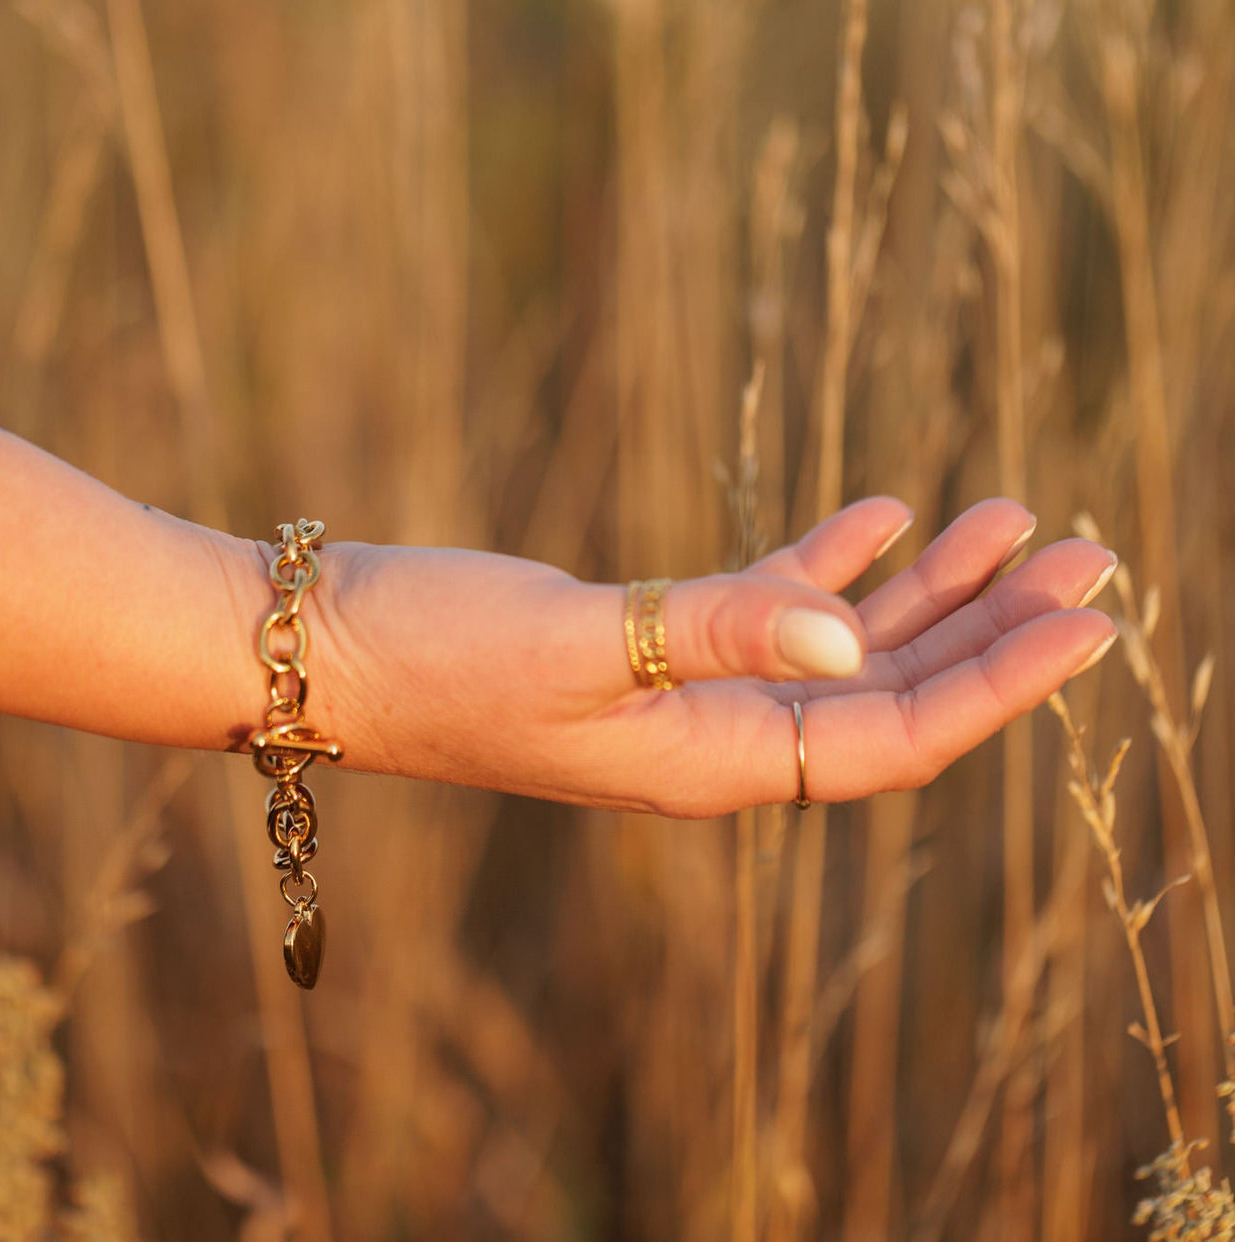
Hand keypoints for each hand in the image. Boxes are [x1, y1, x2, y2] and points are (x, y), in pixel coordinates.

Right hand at [306, 497, 1117, 816]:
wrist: (331, 650)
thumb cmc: (437, 654)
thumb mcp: (576, 642)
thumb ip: (715, 633)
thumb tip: (846, 636)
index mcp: (709, 765)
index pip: (890, 740)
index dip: (999, 686)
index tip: (1093, 622)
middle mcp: (712, 744)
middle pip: (886, 696)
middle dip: (991, 634)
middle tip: (1093, 558)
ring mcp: (682, 697)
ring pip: (837, 651)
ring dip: (926, 595)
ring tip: (1014, 525)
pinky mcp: (647, 645)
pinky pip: (767, 613)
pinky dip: (830, 568)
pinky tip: (887, 520)